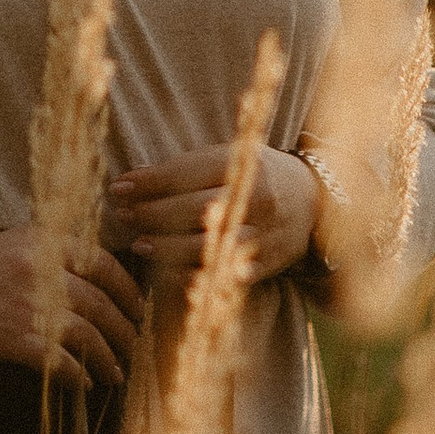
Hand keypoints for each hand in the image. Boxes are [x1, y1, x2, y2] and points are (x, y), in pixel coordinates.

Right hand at [0, 221, 143, 384]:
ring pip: (88, 333)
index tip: (140, 307)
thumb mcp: (12, 247)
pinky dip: (78, 375)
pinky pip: (61, 361)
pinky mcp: (13, 339)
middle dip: (127, 328)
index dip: (128, 287)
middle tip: (138, 346)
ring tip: (117, 373)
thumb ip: (52, 256)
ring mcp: (28, 304)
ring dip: (109, 357)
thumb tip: (96, 276)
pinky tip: (84, 385)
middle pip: (102, 300)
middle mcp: (41, 269)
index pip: (103, 260)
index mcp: (43, 242)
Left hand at [109, 143, 317, 286]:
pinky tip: (169, 274)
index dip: (149, 182)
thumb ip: (189, 168)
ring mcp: (263, 233)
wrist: (315, 201)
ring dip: (166, 247)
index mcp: (244, 163)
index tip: (119, 186)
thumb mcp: (232, 157)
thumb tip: (135, 180)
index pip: (186, 173)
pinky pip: (225, 274)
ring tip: (139, 245)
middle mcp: (255, 197)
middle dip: (151, 214)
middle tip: (123, 215)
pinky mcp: (268, 263)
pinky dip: (195, 276)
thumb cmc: (259, 174)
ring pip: (207, 245)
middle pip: (193, 209)